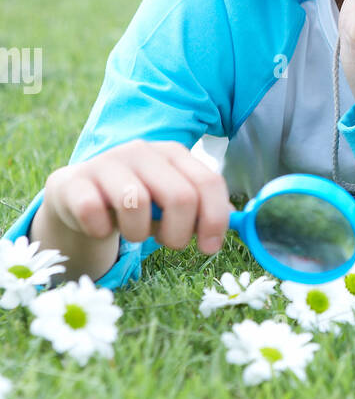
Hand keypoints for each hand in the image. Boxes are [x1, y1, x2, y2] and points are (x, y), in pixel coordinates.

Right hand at [42, 139, 231, 254]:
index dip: (215, 219)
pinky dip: (102, 231)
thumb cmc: (138, 203)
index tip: (210, 247)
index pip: (208, 181)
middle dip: (179, 233)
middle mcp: (141, 151)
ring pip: (136, 203)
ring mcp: (105, 163)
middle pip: (179, 196)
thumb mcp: (172, 201)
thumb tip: (237, 222)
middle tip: (170, 243)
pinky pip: (95, 214)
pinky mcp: (73, 182)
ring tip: (133, 231)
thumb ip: (203, 208)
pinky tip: (101, 226)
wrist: (79, 198)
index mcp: (172, 153)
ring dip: (139, 233)